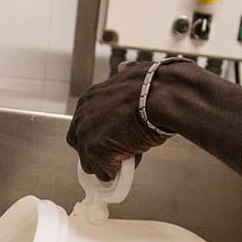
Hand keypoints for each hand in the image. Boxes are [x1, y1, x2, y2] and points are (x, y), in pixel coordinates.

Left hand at [68, 60, 171, 181]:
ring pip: (91, 163)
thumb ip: (122, 80)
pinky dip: (118, 172)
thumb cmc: (154, 87)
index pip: (82, 127)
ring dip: (109, 164)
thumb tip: (124, 69)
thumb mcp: (131, 75)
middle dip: (98, 153)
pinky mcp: (96, 150)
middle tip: (119, 152)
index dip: (97, 137)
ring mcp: (87, 135)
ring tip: (130, 154)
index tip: (110, 142)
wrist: (161, 95)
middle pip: (81, 147)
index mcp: (89, 99)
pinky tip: (133, 159)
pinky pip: (105, 172)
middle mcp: (82, 116)